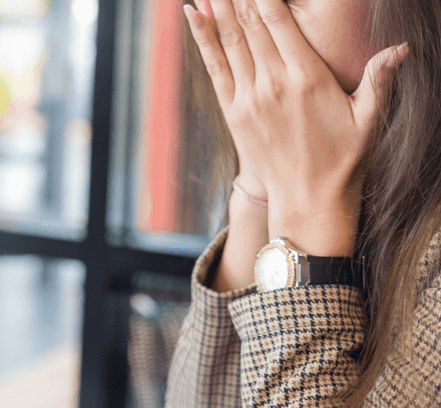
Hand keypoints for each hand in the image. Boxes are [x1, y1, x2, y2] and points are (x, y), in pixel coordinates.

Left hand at [184, 0, 407, 255]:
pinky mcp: (234, 112)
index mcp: (307, 78)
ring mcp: (249, 98)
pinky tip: (194, 13)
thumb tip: (401, 49)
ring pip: (229, 42)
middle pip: (250, 26)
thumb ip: (380, 80)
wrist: (308, 199)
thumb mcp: (368, 118)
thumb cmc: (343, 157)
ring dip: (218, 8)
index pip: (279, 23)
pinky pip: (215, 67)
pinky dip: (203, 39)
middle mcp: (273, 85)